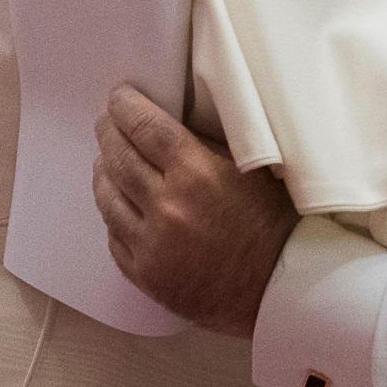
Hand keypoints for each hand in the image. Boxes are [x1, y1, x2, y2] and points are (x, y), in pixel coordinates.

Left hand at [93, 86, 296, 334]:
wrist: (282, 288)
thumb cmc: (277, 225)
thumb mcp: (251, 169)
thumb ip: (208, 146)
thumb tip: (172, 122)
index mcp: (197, 174)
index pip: (145, 127)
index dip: (126, 107)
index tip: (119, 98)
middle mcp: (167, 208)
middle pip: (119, 158)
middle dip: (108, 133)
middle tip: (107, 122)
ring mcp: (152, 246)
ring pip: (107, 199)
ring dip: (103, 172)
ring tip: (106, 160)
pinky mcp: (146, 277)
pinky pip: (114, 238)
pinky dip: (112, 214)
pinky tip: (117, 203)